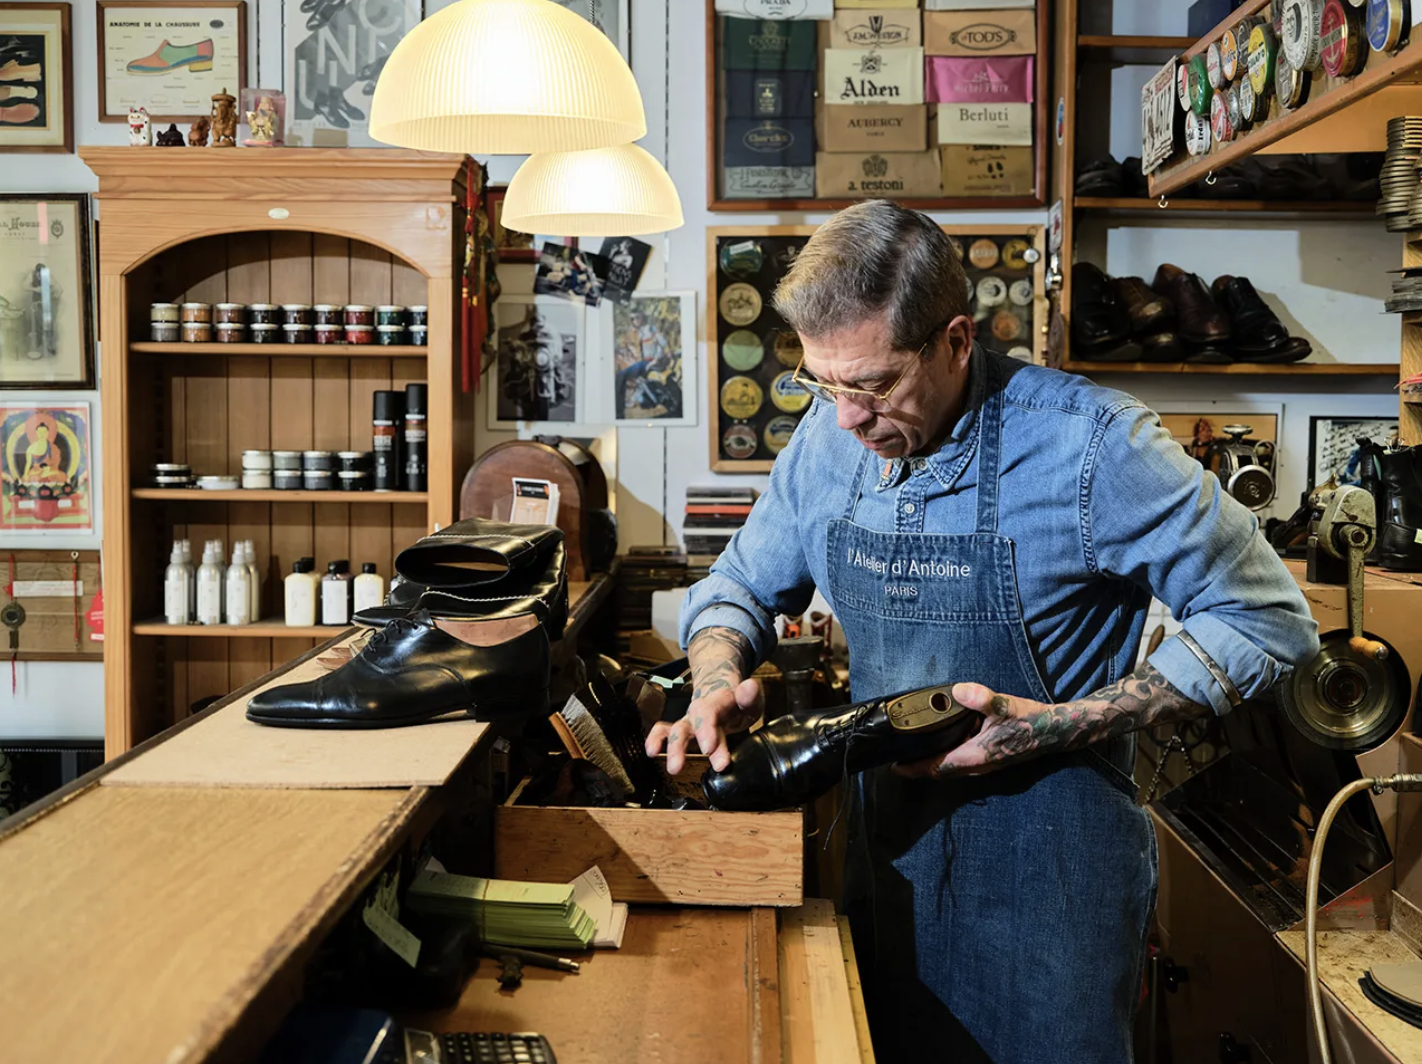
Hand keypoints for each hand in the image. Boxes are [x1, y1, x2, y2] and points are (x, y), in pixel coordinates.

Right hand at [644, 678, 762, 774]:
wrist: (722, 692)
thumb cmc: (737, 702)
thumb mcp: (750, 698)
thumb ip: (750, 696)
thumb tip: (750, 686)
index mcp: (718, 702)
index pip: (709, 713)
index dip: (706, 730)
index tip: (708, 749)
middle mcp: (700, 711)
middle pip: (691, 723)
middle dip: (687, 744)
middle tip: (685, 763)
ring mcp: (690, 721)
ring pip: (677, 731)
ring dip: (674, 748)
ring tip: (674, 768)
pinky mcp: (683, 730)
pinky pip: (664, 731)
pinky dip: (655, 740)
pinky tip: (652, 752)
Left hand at [893, 682, 1064, 779]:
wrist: (1055, 732)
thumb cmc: (1030, 721)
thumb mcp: (1005, 706)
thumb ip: (981, 699)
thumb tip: (957, 691)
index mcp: (976, 756)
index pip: (937, 768)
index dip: (914, 769)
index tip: (894, 767)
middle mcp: (978, 765)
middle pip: (940, 771)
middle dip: (918, 767)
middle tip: (898, 757)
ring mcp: (985, 764)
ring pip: (951, 768)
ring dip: (932, 762)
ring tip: (914, 750)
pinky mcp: (991, 758)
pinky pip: (961, 762)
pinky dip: (946, 756)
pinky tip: (943, 741)